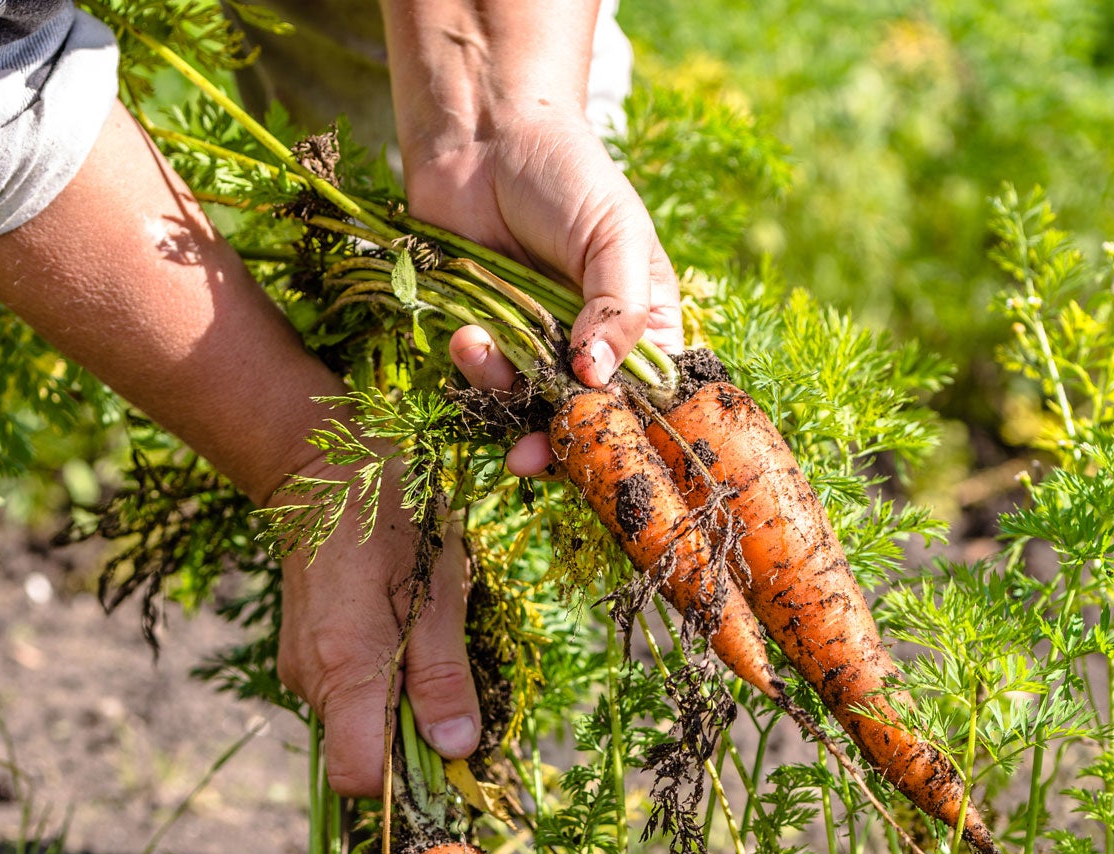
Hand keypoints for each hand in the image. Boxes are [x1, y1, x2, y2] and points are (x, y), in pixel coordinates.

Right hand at [276, 461, 479, 797]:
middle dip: (409, 733)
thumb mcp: (437, 595)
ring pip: (355, 720)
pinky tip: (393, 625)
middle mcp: (309, 681)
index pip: (358, 777)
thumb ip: (443, 679)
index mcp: (344, 673)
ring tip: (417, 632)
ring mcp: (299, 667)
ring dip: (395, 698)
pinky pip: (344, 691)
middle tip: (441, 667)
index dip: (404, 778)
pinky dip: (375, 678)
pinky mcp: (300, 652)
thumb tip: (456, 749)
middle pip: (361, 751)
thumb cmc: (389, 523)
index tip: (443, 745)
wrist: (323, 471)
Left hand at [405, 112, 682, 476]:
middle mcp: (594, 346)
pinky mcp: (489, 338)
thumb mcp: (614, 232)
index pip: (647, 401)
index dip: (626, 434)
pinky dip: (473, 368)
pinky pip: (484, 381)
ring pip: (528, 408)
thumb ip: (619, 307)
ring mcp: (538, 345)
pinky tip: (465, 334)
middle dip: (555, 441)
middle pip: (585, 420)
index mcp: (645, 326)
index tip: (599, 449)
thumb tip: (598, 378)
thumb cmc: (566, 172)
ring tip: (480, 348)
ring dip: (501, 394)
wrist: (482, 137)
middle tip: (528, 456)